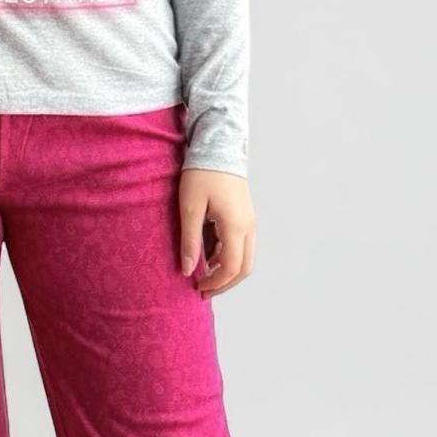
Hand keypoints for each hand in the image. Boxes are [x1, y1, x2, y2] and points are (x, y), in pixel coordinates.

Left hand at [178, 169, 255, 298]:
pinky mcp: (245, 216)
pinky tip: (207, 256)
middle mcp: (248, 227)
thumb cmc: (201, 174)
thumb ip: (189, 241)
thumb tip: (187, 270)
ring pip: (244, 257)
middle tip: (203, 290)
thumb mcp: (190, 207)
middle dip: (224, 283)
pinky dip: (227, 256)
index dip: (215, 283)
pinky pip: (240, 244)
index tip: (196, 287)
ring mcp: (249, 221)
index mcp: (235, 227)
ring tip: (202, 275)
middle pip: (244, 268)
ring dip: (226, 270)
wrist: (218, 147)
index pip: (231, 268)